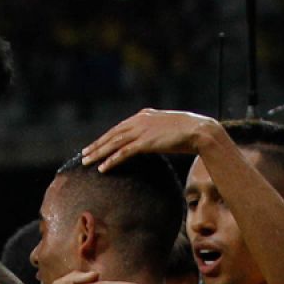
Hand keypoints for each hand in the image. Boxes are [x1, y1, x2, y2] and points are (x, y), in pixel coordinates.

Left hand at [82, 109, 222, 171]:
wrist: (200, 130)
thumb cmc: (189, 130)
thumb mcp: (168, 126)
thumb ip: (156, 129)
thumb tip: (152, 139)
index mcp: (144, 114)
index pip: (120, 127)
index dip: (106, 137)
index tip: (96, 144)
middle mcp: (140, 120)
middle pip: (112, 134)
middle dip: (97, 145)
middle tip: (84, 154)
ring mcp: (142, 130)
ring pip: (113, 143)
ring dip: (98, 153)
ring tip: (86, 162)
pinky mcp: (145, 142)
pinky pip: (123, 153)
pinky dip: (111, 160)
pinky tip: (102, 168)